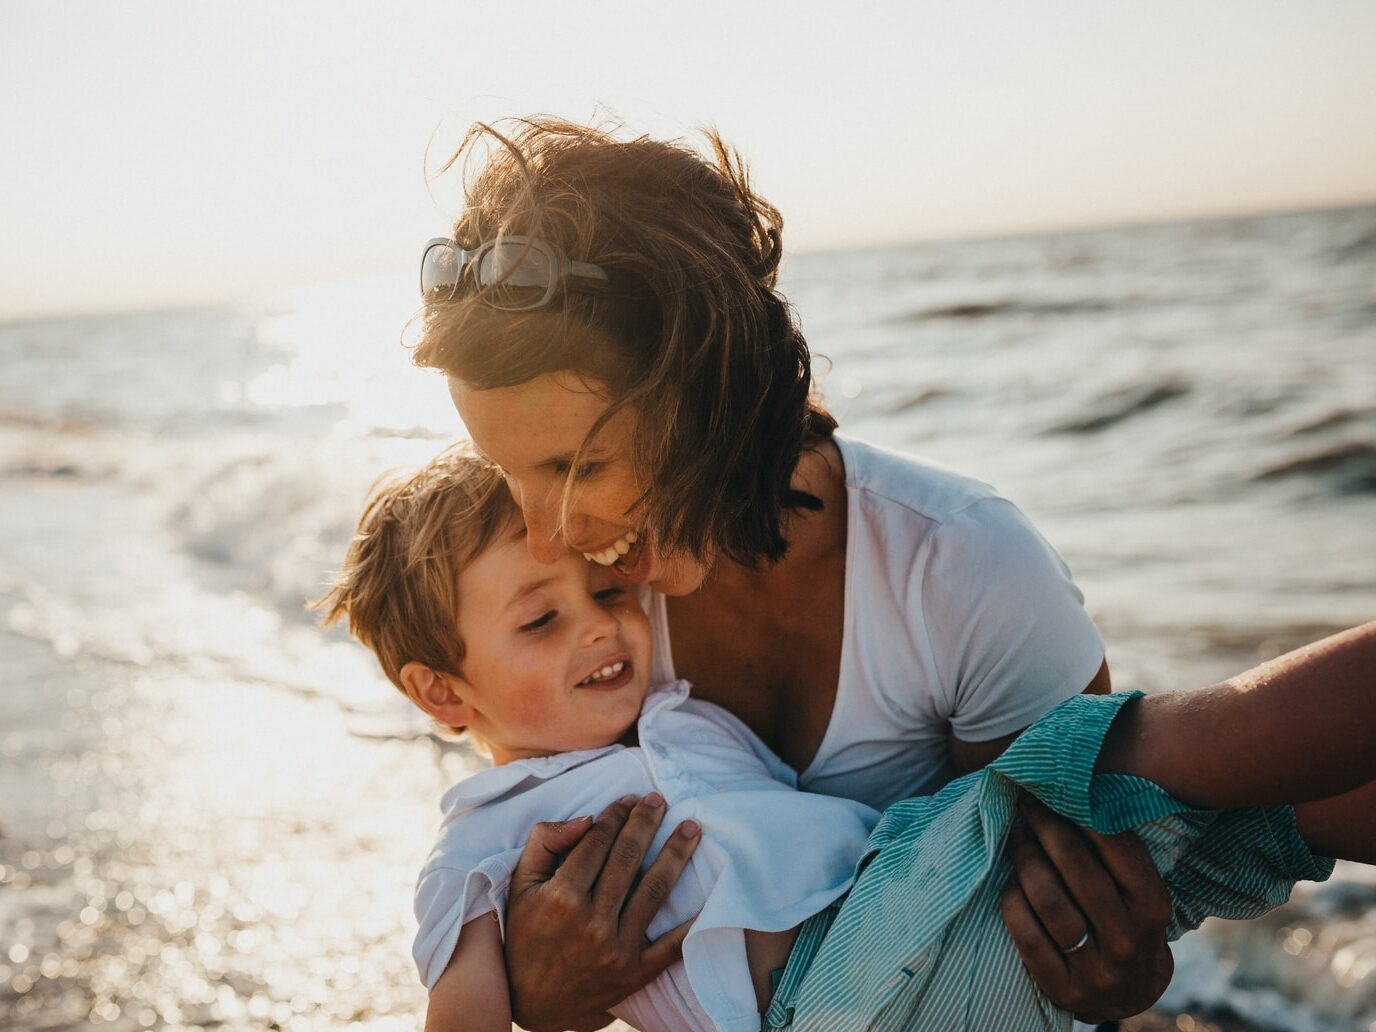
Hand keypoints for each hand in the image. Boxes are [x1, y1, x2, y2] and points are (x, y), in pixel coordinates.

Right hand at [504, 794, 700, 1031]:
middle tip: (660, 800)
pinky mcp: (635, 974)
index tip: (629, 799)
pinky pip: (671, 946)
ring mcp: (616, 950)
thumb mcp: (520, 885)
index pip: (597, 842)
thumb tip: (587, 818)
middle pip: (628, 859)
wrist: (531, 1002)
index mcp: (561, 897)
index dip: (615, 815)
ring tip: (692, 828)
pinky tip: (709, 895)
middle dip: (646, 823)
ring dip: (676, 854)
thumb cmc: (525, 935)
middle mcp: (591, 922)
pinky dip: (692, 922)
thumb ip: (545, 843)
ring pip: (654, 891)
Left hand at [999, 794, 1172, 1022]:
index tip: (1054, 789)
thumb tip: (1076, 792)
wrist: (1129, 997)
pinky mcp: (1063, 988)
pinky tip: (1010, 881)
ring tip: (1015, 835)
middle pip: (1077, 868)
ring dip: (1025, 859)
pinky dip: (1013, 901)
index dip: (1081, 812)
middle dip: (1046, 826)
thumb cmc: (1128, 924)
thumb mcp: (1140, 894)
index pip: (1117, 848)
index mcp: (1152, 907)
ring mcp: (1096, 969)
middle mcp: (1128, 939)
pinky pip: (1026, 935)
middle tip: (1026, 802)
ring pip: (1049, 901)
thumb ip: (1117, 855)